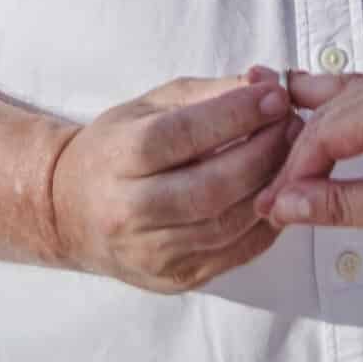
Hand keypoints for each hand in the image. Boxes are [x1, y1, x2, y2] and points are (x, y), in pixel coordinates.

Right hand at [47, 68, 296, 292]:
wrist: (70, 210)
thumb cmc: (116, 149)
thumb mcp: (149, 106)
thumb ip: (208, 93)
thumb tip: (264, 82)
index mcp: (117, 158)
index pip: (182, 136)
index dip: (235, 115)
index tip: (274, 96)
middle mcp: (128, 210)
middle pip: (210, 187)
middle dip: (263, 153)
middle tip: (292, 126)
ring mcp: (151, 252)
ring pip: (226, 226)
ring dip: (270, 188)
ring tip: (291, 157)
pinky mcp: (174, 279)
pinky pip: (232, 254)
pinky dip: (264, 224)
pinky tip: (276, 194)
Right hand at [254, 59, 362, 264]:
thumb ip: (340, 203)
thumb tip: (289, 204)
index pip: (324, 132)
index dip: (295, 172)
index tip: (275, 204)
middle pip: (336, 110)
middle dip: (303, 152)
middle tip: (275, 189)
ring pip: (357, 99)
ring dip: (324, 127)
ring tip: (283, 139)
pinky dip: (354, 121)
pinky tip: (339, 130)